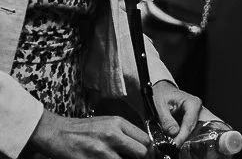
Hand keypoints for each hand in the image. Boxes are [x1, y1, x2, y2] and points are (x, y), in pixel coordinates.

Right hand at [27, 111, 149, 158]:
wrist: (56, 132)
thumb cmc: (82, 129)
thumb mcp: (107, 123)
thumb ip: (125, 133)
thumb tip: (142, 146)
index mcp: (118, 123)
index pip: (145, 139)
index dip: (149, 150)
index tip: (148, 155)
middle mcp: (112, 135)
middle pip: (141, 152)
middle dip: (141, 158)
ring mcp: (101, 150)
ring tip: (116, 158)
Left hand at [153, 80, 202, 144]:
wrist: (160, 90)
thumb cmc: (161, 94)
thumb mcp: (159, 105)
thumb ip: (166, 120)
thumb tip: (174, 133)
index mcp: (193, 103)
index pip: (190, 123)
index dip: (183, 136)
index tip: (175, 145)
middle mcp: (197, 109)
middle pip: (192, 128)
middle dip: (183, 138)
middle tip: (172, 146)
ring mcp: (195, 115)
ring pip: (190, 131)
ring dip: (181, 138)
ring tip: (171, 143)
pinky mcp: (190, 120)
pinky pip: (187, 130)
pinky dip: (180, 136)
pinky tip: (173, 140)